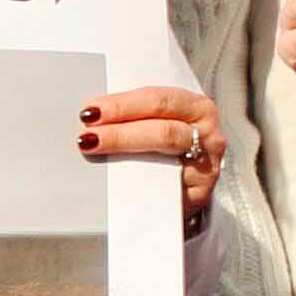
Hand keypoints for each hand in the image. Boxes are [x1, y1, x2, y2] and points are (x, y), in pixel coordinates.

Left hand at [83, 82, 225, 228]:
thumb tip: (92, 113)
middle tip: (87, 137)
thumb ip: (133, 113)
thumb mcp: (158, 118)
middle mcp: (207, 135)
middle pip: (164, 132)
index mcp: (196, 107)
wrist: (184, 181)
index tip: (92, 111)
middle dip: (121, 134)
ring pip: (166, 161)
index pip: (159, 101)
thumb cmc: (167, 142)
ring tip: (96, 154)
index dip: (123, 105)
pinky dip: (139, 186)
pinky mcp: (199, 193)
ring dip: (127, 158)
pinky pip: (166, 190)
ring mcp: (205, 166)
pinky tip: (116, 184)